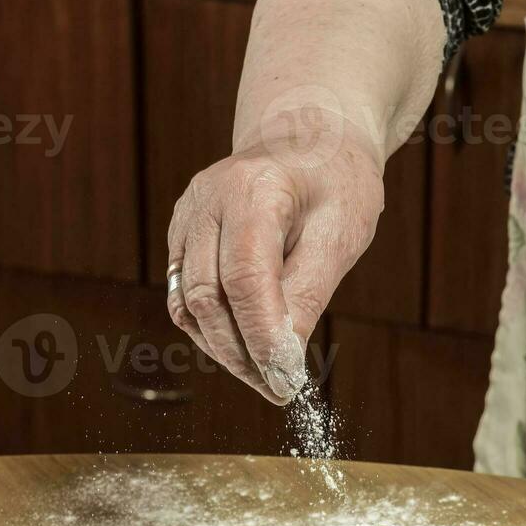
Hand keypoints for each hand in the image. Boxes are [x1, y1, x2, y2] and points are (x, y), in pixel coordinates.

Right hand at [166, 110, 384, 403]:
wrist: (308, 137)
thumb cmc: (335, 180)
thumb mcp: (343, 230)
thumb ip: (310, 291)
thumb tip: (285, 358)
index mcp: (253, 188)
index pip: (245, 276)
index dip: (260, 335)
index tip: (286, 380)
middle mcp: (207, 201)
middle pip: (209, 296)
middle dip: (242, 353)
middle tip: (281, 388)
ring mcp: (187, 217)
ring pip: (189, 304)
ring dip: (224, 350)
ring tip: (267, 374)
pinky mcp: (182, 236)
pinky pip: (186, 296)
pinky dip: (212, 330)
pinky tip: (246, 348)